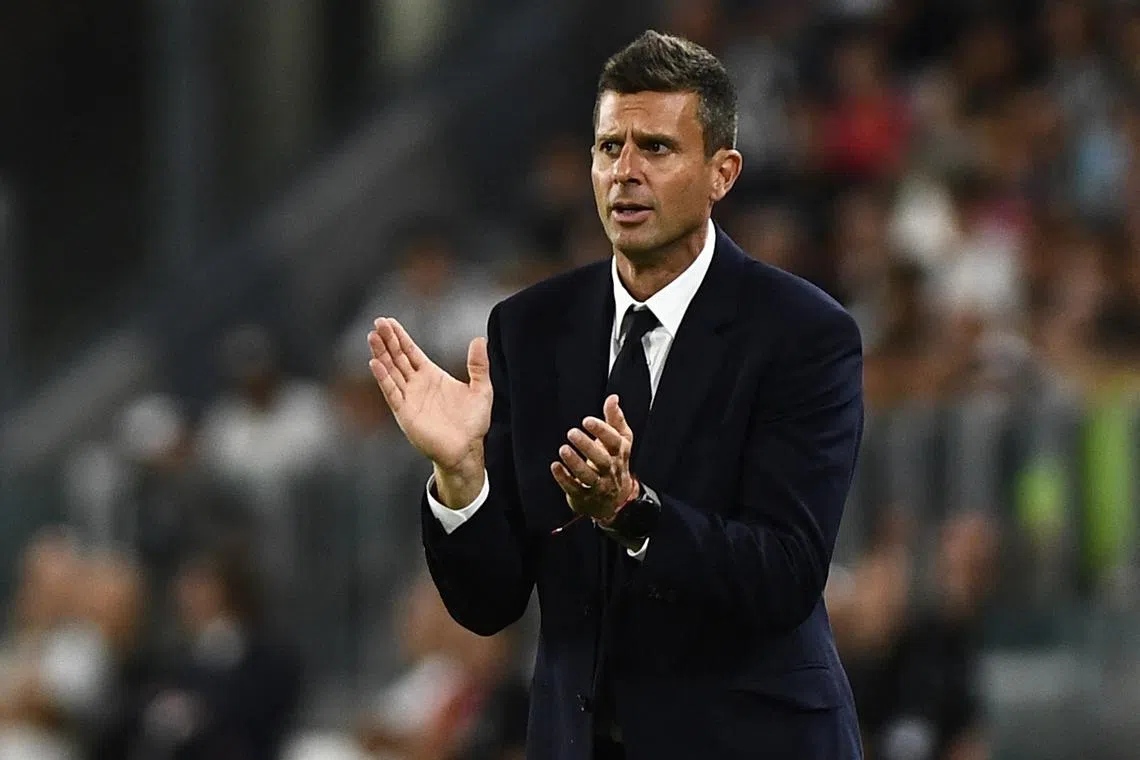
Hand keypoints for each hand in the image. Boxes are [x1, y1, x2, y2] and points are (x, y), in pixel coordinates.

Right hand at [368, 317, 491, 475]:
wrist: (467, 450)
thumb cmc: (473, 422)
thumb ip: (478, 366)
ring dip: (381, 354)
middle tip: (377, 322)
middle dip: (387, 340)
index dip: (400, 336)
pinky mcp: (405, 412)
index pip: (411, 352)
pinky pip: (392, 392)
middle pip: (397, 357)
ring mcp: (409, 398)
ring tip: (372, 337)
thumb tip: (479, 340)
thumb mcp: (481, 389)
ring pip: (391, 371)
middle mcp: (416, 385)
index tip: (388, 321)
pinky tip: (375, 363)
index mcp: (431, 376)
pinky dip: (383, 378)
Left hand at [551, 394, 635, 520]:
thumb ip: (615, 419)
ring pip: (588, 476)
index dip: (602, 430)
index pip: (614, 441)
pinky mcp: (584, 497)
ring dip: (575, 463)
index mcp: (619, 454)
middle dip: (587, 446)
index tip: (586, 420)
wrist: (615, 501)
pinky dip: (564, 478)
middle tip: (571, 432)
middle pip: (602, 459)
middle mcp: (610, 470)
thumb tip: (613, 398)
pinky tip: (555, 466)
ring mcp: (598, 485)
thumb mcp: (619, 442)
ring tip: (563, 449)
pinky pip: (574, 488)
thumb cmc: (614, 463)